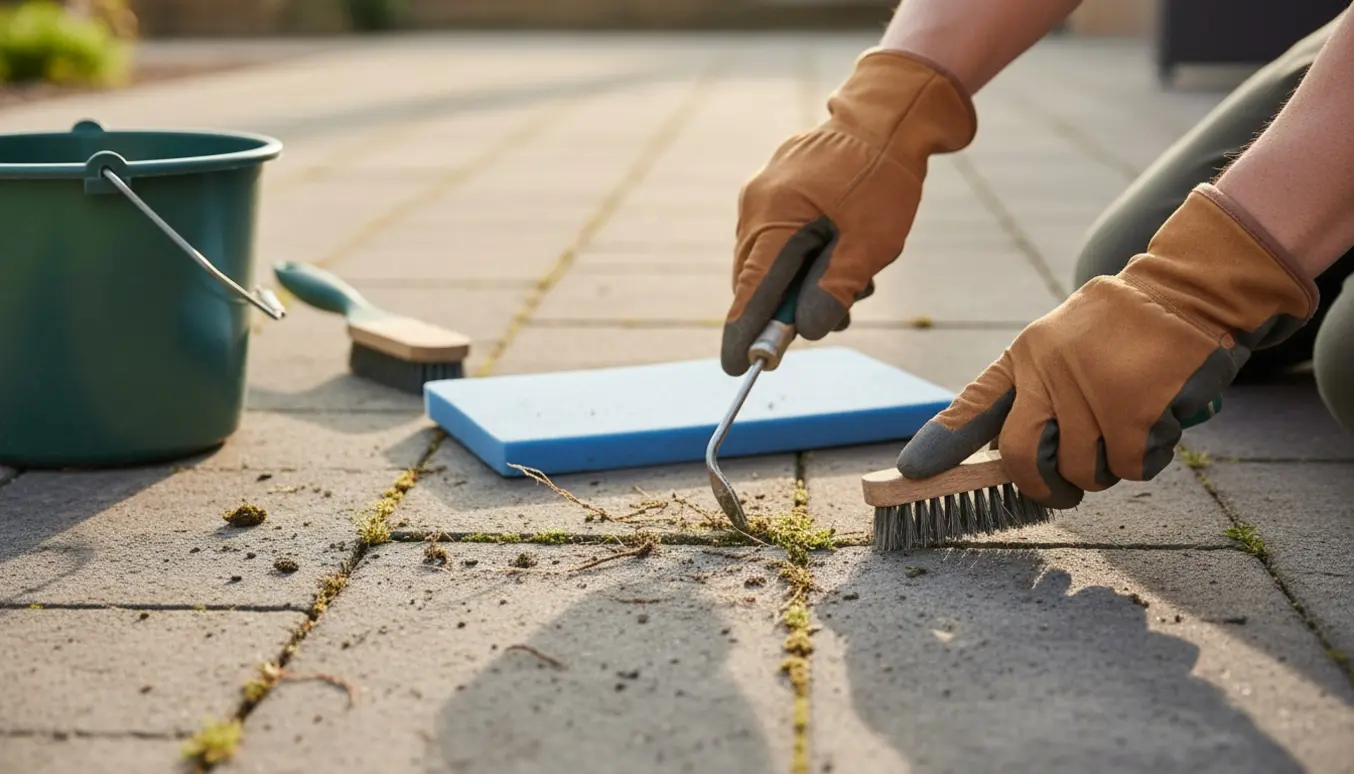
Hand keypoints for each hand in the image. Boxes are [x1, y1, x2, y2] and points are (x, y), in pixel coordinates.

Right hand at [720, 48, 975, 375]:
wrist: (888, 115)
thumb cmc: (883, 177)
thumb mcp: (871, 243)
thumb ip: (836, 289)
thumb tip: (810, 331)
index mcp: (774, 218)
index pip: (750, 291)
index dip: (744, 334)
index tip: (736, 368)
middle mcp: (756, 207)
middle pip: (756, 280)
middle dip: (788, 309)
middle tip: (834, 318)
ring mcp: (761, 197)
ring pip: (769, 262)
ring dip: (802, 283)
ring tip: (855, 280)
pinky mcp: (773, 192)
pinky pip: (777, 240)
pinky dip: (803, 259)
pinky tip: (841, 255)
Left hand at [897, 184, 1318, 507]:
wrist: (1183, 292)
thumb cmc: (1115, 332)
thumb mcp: (1056, 347)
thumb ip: (1031, 394)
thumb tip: (1000, 461)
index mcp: (1024, 358)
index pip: (973, 406)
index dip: (941, 444)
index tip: (911, 473)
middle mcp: (1048, 373)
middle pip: (1019, 458)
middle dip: (1037, 489)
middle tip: (1059, 492)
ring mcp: (1090, 391)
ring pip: (1082, 471)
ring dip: (1106, 468)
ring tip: (1127, 430)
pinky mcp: (1136, 408)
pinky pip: (1131, 467)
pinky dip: (1146, 458)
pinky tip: (1157, 424)